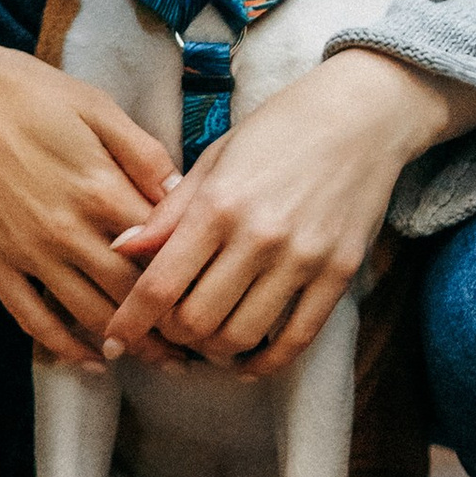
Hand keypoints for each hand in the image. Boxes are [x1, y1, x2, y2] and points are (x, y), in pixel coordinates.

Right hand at [0, 48, 176, 372]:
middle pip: (129, 293)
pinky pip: (31, 319)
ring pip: (87, 314)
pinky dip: (62, 347)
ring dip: (124, 343)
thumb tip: (181, 196)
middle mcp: (68, 231)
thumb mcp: (96, 105)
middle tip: (194, 351)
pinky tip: (87, 361)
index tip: (209, 296)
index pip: (159, 250)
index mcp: (100, 188)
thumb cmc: (25, 92)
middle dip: (166, 326)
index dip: (188, 276)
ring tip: (154, 362)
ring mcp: (27, 253)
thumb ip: (142, 154)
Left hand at [101, 49, 465, 377]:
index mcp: (219, 204)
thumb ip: (169, 212)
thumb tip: (120, 248)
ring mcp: (303, 259)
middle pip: (196, 321)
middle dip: (172, 335)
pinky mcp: (338, 275)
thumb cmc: (280, 128)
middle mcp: (259, 237)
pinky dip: (264, 362)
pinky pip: (296, 340)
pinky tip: (246, 360)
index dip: (129, 322)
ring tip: (206, 338)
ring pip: (241, 337)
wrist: (362, 114)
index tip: (114, 340)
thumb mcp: (216, 158)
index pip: (160, 285)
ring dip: (214, 350)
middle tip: (168, 327)